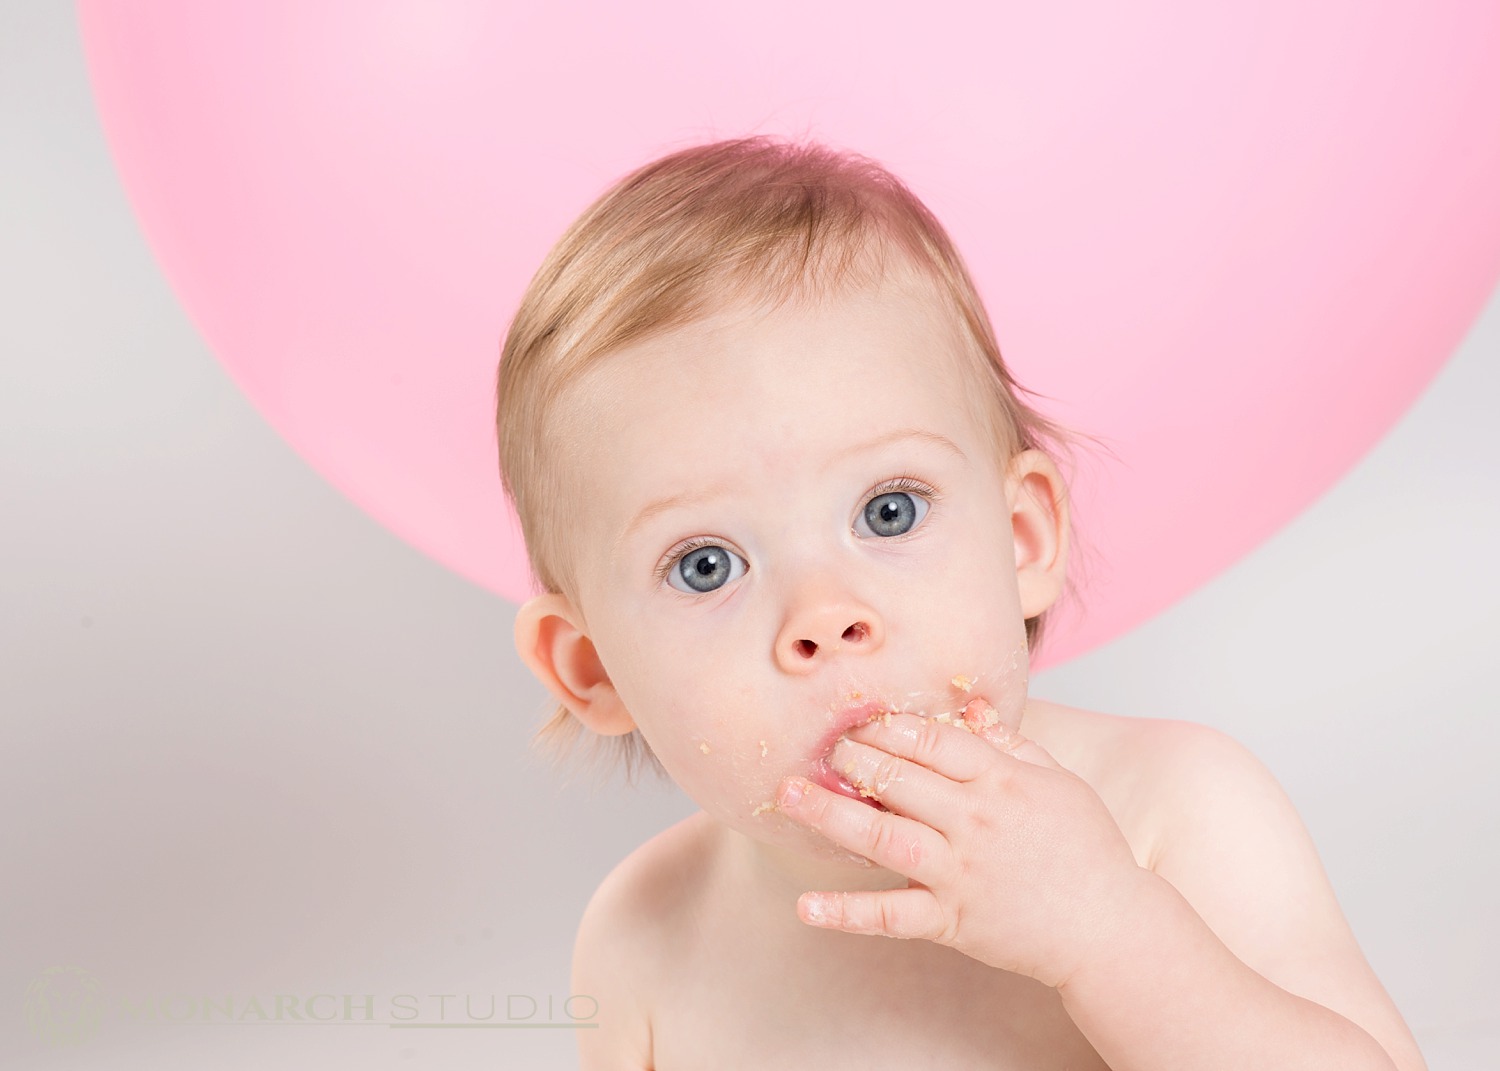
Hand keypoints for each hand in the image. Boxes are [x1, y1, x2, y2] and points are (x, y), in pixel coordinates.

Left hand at [775, 699, 1151, 988]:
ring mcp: (959, 873)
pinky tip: (806, 906)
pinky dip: (846, 913)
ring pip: (883, 837)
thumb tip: (969, 708)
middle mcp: (974, 821)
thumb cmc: (1087, 849)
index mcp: (1001, 780)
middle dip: (852, 759)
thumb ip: (1010, 743)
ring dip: (830, 815)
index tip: (857, 718)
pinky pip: (891, 916)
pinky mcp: (950, 920)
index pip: (932, 740)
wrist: (1109, 928)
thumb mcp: (1057, 781)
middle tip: (818, 747)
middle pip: (899, 779)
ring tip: (788, 795)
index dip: (888, 726)